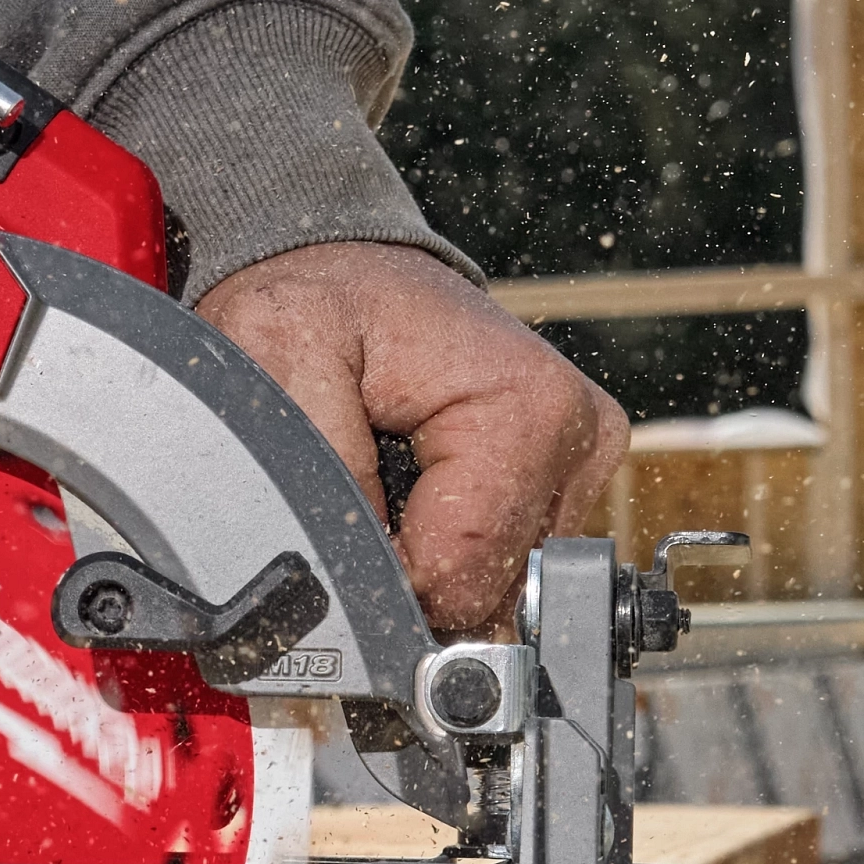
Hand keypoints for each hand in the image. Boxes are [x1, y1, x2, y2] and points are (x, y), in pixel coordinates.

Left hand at [199, 239, 628, 637]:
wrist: (350, 267)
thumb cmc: (320, 302)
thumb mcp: (284, 363)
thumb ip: (320, 485)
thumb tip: (353, 590)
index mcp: (527, 412)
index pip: (462, 579)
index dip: (383, 582)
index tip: (334, 538)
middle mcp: (576, 438)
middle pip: (486, 595)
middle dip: (405, 569)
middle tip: (356, 494)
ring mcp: (579, 461)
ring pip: (493, 588)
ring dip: (426, 554)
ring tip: (385, 479)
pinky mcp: (564, 478)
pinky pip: (500, 563)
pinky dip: (445, 542)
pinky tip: (416, 487)